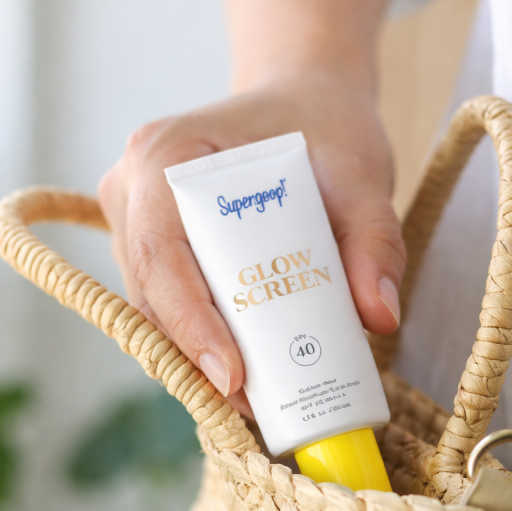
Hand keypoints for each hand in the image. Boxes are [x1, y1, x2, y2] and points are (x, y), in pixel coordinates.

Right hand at [98, 69, 404, 412]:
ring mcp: (134, 217)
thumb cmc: (325, 128)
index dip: (189, 321)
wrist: (304, 104)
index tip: (232, 377)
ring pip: (151, 305)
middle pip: (148, 291)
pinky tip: (245, 371)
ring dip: (196, 356)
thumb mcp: (360, 173)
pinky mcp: (150, 243)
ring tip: (256, 399)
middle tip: (254, 406)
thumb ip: (375, 241)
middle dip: (195, 355)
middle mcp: (133, 184)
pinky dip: (200, 339)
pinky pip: (165, 302)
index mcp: (167, 154)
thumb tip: (378, 317)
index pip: (159, 251)